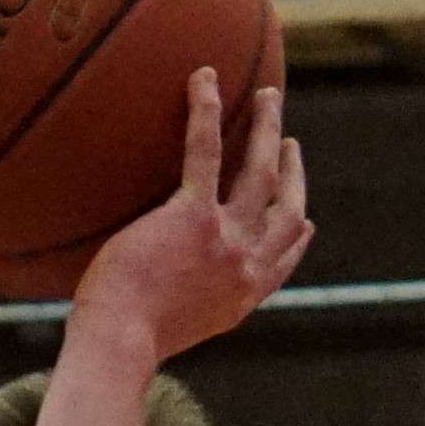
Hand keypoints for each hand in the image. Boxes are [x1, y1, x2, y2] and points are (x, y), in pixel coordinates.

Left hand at [68, 68, 308, 360]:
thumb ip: (181, 309)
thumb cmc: (124, 346)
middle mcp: (244, 266)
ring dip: (269, 128)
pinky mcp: (192, 216)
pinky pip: (206, 151)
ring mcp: (225, 239)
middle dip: (294, 171)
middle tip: (288, 140)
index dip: (297, 236)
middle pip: (286, 206)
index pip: (282, 260)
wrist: (118, 346)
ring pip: (261, 170)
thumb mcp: (168, 336)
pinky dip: (206, 111)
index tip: (306, 218)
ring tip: (268, 96)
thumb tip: (155, 304)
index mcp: (241, 297)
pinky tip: (204, 79)